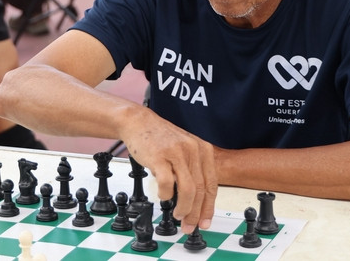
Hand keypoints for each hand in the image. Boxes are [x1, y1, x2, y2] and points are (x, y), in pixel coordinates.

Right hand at [119, 111, 217, 234]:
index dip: (209, 207)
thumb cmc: (160, 139)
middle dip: (196, 213)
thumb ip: (193, 170)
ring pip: (188, 189)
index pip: (211, 185)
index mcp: (203, 150)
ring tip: (178, 216)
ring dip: (184, 208)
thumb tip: (197, 202)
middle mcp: (193, 150)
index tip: (205, 222)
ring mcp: (176, 153)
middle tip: (190, 226)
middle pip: (200, 190)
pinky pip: (167, 183)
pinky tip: (163, 197)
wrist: (138, 122)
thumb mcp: (184, 150)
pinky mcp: (160, 156)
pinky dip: (166, 195)